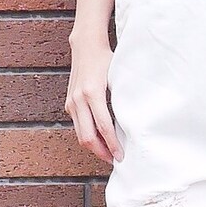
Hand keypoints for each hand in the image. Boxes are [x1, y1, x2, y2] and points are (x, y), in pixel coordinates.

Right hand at [65, 30, 123, 163]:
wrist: (85, 46)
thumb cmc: (106, 60)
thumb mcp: (118, 77)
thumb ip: (123, 98)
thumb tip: (136, 121)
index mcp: (92, 93)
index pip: (103, 127)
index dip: (112, 145)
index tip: (121, 156)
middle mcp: (79, 99)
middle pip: (88, 137)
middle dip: (102, 152)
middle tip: (116, 161)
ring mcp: (72, 102)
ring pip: (81, 135)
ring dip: (95, 147)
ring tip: (110, 154)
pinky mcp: (69, 104)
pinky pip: (79, 127)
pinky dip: (89, 137)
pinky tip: (101, 140)